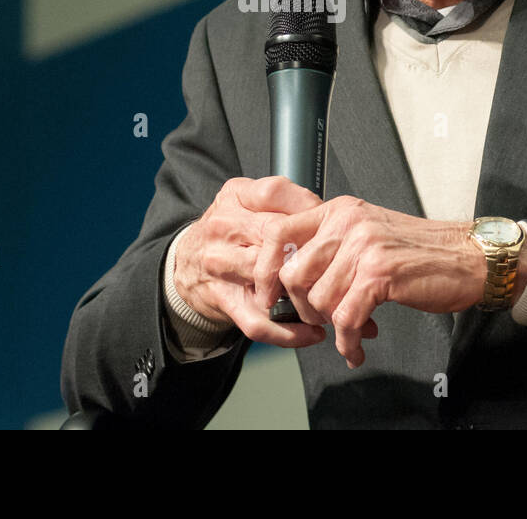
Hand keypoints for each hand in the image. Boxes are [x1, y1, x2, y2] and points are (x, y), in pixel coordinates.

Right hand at [173, 176, 326, 348]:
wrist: (185, 263)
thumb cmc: (229, 232)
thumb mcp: (248, 201)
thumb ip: (284, 203)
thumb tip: (332, 216)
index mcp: (235, 197)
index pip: (275, 193)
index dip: (308, 209)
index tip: (329, 224)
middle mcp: (224, 227)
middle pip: (277, 236)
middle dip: (313, 254)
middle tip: (341, 268)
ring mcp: (221, 265)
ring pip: (270, 278)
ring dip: (307, 295)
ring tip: (334, 303)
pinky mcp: (223, 299)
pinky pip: (258, 320)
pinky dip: (288, 332)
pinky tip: (311, 333)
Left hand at [253, 196, 486, 367]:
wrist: (470, 257)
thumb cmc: (421, 252)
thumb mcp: (368, 233)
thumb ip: (332, 246)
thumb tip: (291, 277)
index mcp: (339, 210)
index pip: (278, 232)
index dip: (264, 269)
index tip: (266, 294)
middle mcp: (347, 222)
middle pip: (292, 272)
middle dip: (301, 307)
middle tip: (319, 320)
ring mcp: (363, 246)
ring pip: (318, 299)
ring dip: (330, 327)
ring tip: (348, 333)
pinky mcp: (380, 274)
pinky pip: (345, 318)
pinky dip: (348, 340)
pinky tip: (357, 346)